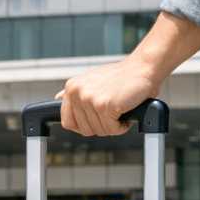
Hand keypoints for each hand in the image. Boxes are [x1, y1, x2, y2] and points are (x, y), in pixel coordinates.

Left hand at [57, 12, 199, 136]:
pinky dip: (122, 126)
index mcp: (71, 88)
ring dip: (113, 125)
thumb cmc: (121, 77)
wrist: (143, 68)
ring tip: (120, 108)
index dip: (84, 126)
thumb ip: (75, 92)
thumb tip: (57, 98)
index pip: (68, 122)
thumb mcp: (91, 81)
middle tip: (114, 112)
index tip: (97, 120)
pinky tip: (126, 110)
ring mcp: (89, 99)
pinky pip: (112, 129)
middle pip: (85, 130)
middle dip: (102, 125)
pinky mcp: (104, 105)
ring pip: (99, 131)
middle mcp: (77, 93)